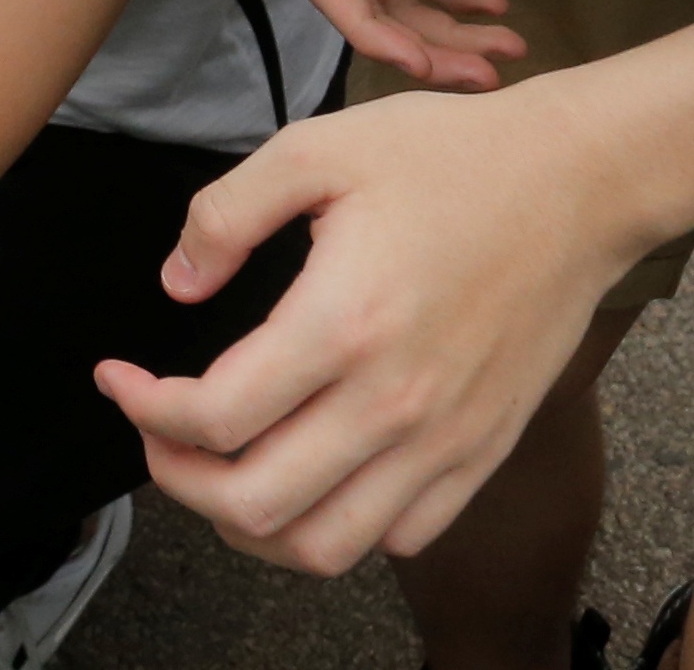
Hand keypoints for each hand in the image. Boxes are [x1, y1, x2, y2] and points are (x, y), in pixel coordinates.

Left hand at [94, 81, 643, 573]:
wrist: (577, 183)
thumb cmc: (449, 156)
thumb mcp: (318, 148)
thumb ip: (227, 214)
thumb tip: (177, 284)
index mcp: (343, 324)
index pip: (215, 418)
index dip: (144, 409)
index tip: (116, 379)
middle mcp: (394, 403)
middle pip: (256, 506)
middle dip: (179, 480)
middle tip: (156, 432)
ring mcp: (444, 440)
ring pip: (324, 544)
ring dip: (251, 522)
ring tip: (220, 467)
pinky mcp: (481, 452)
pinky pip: (396, 536)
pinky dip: (336, 525)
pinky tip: (309, 470)